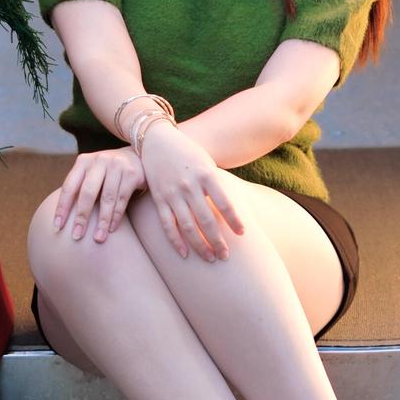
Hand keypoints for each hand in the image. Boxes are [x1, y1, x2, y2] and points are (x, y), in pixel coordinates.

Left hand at [54, 148, 145, 243]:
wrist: (137, 157)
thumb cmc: (108, 172)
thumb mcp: (92, 173)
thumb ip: (80, 188)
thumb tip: (61, 218)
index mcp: (83, 161)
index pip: (69, 186)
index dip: (62, 207)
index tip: (57, 226)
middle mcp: (99, 161)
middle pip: (87, 193)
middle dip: (81, 217)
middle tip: (77, 236)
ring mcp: (117, 165)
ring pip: (107, 198)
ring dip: (102, 221)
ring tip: (98, 238)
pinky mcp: (132, 173)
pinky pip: (122, 199)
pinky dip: (116, 216)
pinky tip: (111, 229)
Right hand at [138, 121, 245, 260]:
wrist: (158, 140)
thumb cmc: (188, 153)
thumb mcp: (207, 163)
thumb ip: (216, 186)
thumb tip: (230, 212)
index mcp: (206, 175)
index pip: (224, 203)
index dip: (234, 221)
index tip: (242, 234)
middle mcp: (189, 185)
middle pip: (206, 219)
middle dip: (217, 241)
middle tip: (226, 257)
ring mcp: (172, 193)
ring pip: (187, 226)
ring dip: (200, 245)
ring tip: (210, 258)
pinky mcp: (159, 198)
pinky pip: (167, 224)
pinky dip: (175, 241)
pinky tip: (184, 254)